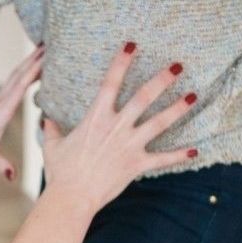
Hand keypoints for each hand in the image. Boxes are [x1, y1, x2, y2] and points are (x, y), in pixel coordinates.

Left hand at [0, 44, 44, 180]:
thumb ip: (0, 165)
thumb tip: (13, 176)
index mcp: (1, 110)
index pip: (22, 85)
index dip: (36, 69)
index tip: (49, 56)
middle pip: (20, 74)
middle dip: (35, 59)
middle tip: (51, 44)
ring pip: (15, 77)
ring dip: (29, 64)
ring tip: (43, 52)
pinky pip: (11, 84)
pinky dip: (22, 74)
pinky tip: (27, 74)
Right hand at [41, 43, 196, 210]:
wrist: (72, 197)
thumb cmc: (60, 172)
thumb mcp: (52, 146)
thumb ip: (52, 129)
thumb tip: (46, 120)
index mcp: (96, 118)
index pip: (110, 82)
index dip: (121, 62)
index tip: (132, 45)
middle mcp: (116, 127)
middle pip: (144, 97)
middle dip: (162, 80)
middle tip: (178, 67)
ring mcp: (129, 145)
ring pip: (159, 122)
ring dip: (178, 108)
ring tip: (193, 96)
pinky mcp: (137, 165)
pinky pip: (162, 159)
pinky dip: (179, 155)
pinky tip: (195, 150)